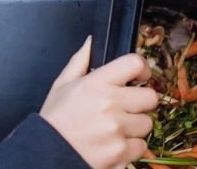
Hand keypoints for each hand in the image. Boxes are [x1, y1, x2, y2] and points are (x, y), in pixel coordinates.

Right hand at [39, 39, 158, 168]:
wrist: (46, 155)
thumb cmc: (55, 121)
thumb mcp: (61, 86)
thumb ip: (80, 61)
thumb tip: (91, 41)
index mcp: (96, 84)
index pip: (135, 64)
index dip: (142, 69)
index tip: (139, 77)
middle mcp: (109, 105)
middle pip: (150, 97)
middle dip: (141, 102)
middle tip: (125, 108)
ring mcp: (117, 130)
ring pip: (147, 123)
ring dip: (135, 127)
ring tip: (114, 129)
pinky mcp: (121, 153)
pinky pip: (141, 146)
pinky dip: (130, 148)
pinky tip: (112, 144)